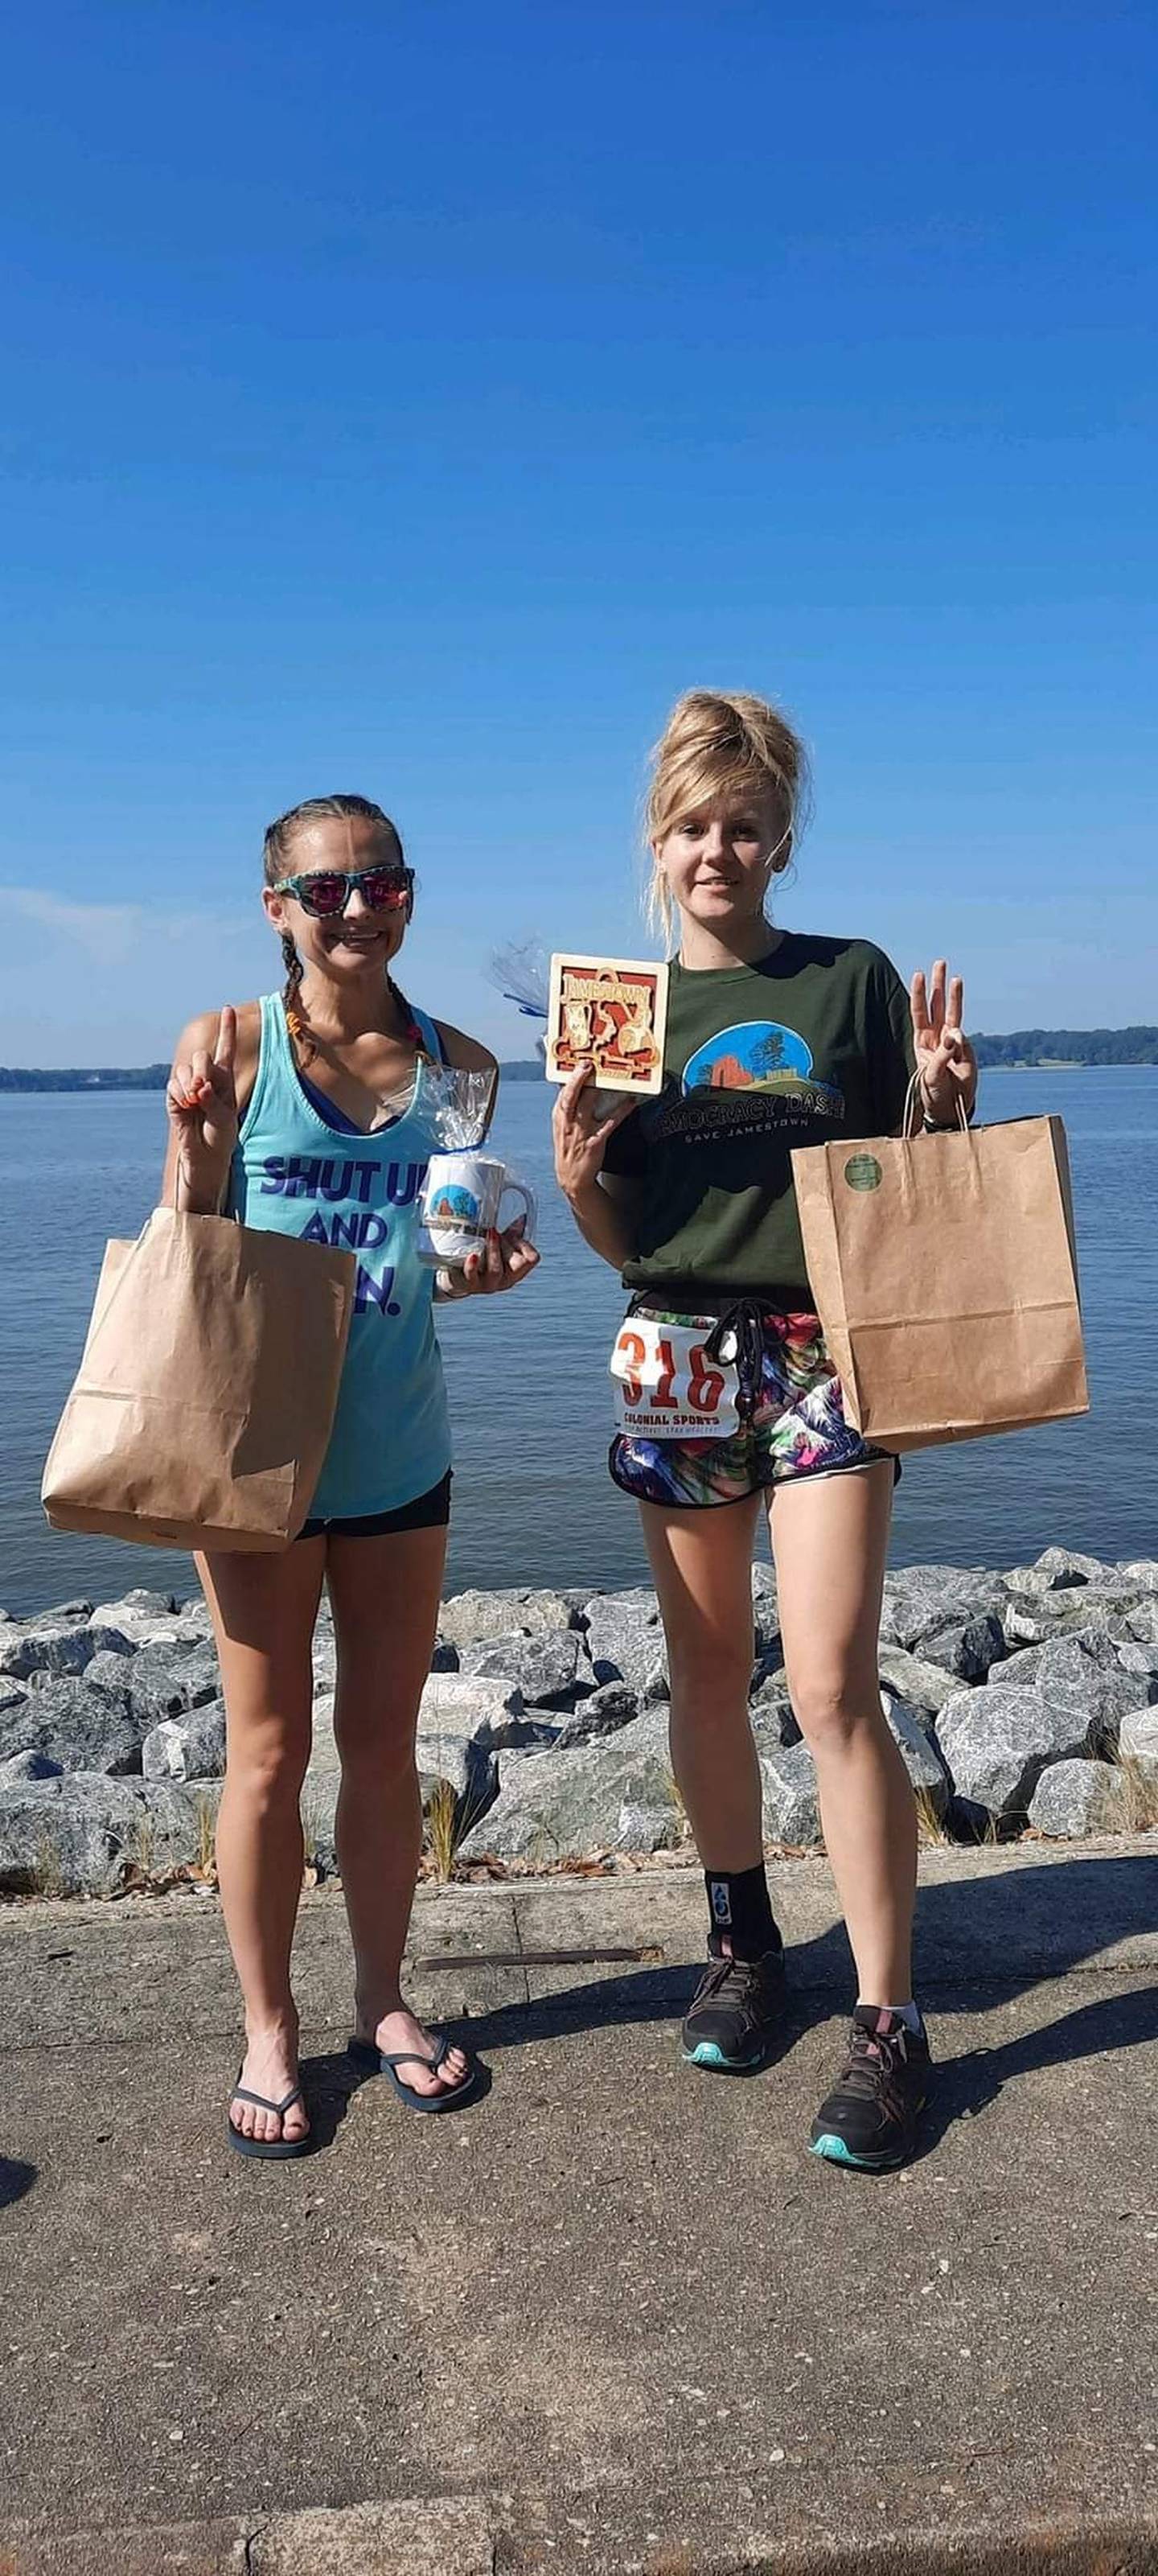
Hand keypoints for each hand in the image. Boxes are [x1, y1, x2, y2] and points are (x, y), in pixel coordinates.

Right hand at [166, 1007, 238, 1208]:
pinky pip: (173, 1086)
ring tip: (195, 1103)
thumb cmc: (220, 1137)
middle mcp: (206, 1078)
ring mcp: (188, 1086)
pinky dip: (180, 1095)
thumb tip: (197, 1086)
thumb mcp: (224, 1117)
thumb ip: (213, 1099)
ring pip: (185, 1070)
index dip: (227, 1029)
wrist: (204, 1156)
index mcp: (224, 1079)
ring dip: (190, 1085)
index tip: (228, 1009)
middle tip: (204, 1092)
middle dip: (203, 1071)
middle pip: (202, 1056)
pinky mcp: (173, 1097)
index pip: (226, 1049)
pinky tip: (186, 1106)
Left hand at [444, 1218, 540, 1298]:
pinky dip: (473, 1265)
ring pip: (496, 1270)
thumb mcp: (500, 1247)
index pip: (531, 1259)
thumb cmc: (483, 1260)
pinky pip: (473, 1275)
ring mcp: (488, 1283)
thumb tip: (522, 1218)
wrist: (459, 1278)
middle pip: (518, 1266)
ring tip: (489, 1234)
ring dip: (494, 1250)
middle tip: (496, 1231)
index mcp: (516, 1270)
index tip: (513, 1233)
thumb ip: (511, 1234)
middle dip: (509, 1247)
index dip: (526, 1245)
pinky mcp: (470, 1284)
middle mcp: (505, 1279)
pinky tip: (473, 1255)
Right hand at [552, 1064, 634, 1202]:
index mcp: (559, 1116)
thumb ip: (569, 1107)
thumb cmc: (569, 1148)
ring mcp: (581, 1131)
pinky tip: (630, 1103)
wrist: (571, 1177)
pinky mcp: (595, 1141)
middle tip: (587, 1065)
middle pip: (571, 1095)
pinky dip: (621, 1111)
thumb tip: (578, 1085)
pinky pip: (609, 1123)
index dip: (569, 1075)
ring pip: (587, 1105)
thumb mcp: (563, 1126)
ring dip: (597, 1089)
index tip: (578, 1061)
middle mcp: (568, 1122)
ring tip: (609, 1077)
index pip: (562, 1091)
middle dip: (578, 1079)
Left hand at [910, 961, 977, 1125]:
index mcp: (922, 1041)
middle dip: (938, 984)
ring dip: (955, 995)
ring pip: (954, 1013)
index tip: (919, 975)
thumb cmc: (934, 1092)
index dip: (920, 994)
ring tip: (956, 977)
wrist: (952, 1108)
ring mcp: (954, 1041)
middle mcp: (937, 1036)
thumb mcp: (932, 1076)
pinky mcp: (968, 1050)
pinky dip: (962, 1044)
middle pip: (937, 1005)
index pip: (920, 1012)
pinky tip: (958, 1056)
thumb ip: (942, 1055)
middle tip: (940, 962)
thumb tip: (956, 1033)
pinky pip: (965, 1041)